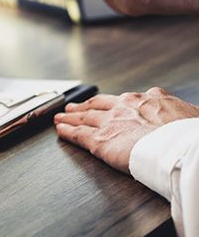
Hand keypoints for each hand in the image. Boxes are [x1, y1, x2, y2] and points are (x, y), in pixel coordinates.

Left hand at [54, 87, 198, 172]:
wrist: (181, 146)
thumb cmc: (190, 135)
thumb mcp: (189, 115)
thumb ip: (177, 112)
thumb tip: (184, 116)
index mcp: (149, 99)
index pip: (126, 99)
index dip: (114, 102)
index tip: (108, 103)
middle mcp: (125, 106)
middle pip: (98, 104)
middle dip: (85, 106)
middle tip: (73, 107)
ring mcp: (111, 123)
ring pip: (84, 117)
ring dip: (71, 117)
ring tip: (61, 117)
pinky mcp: (100, 141)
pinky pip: (79, 135)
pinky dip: (67, 132)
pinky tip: (60, 130)